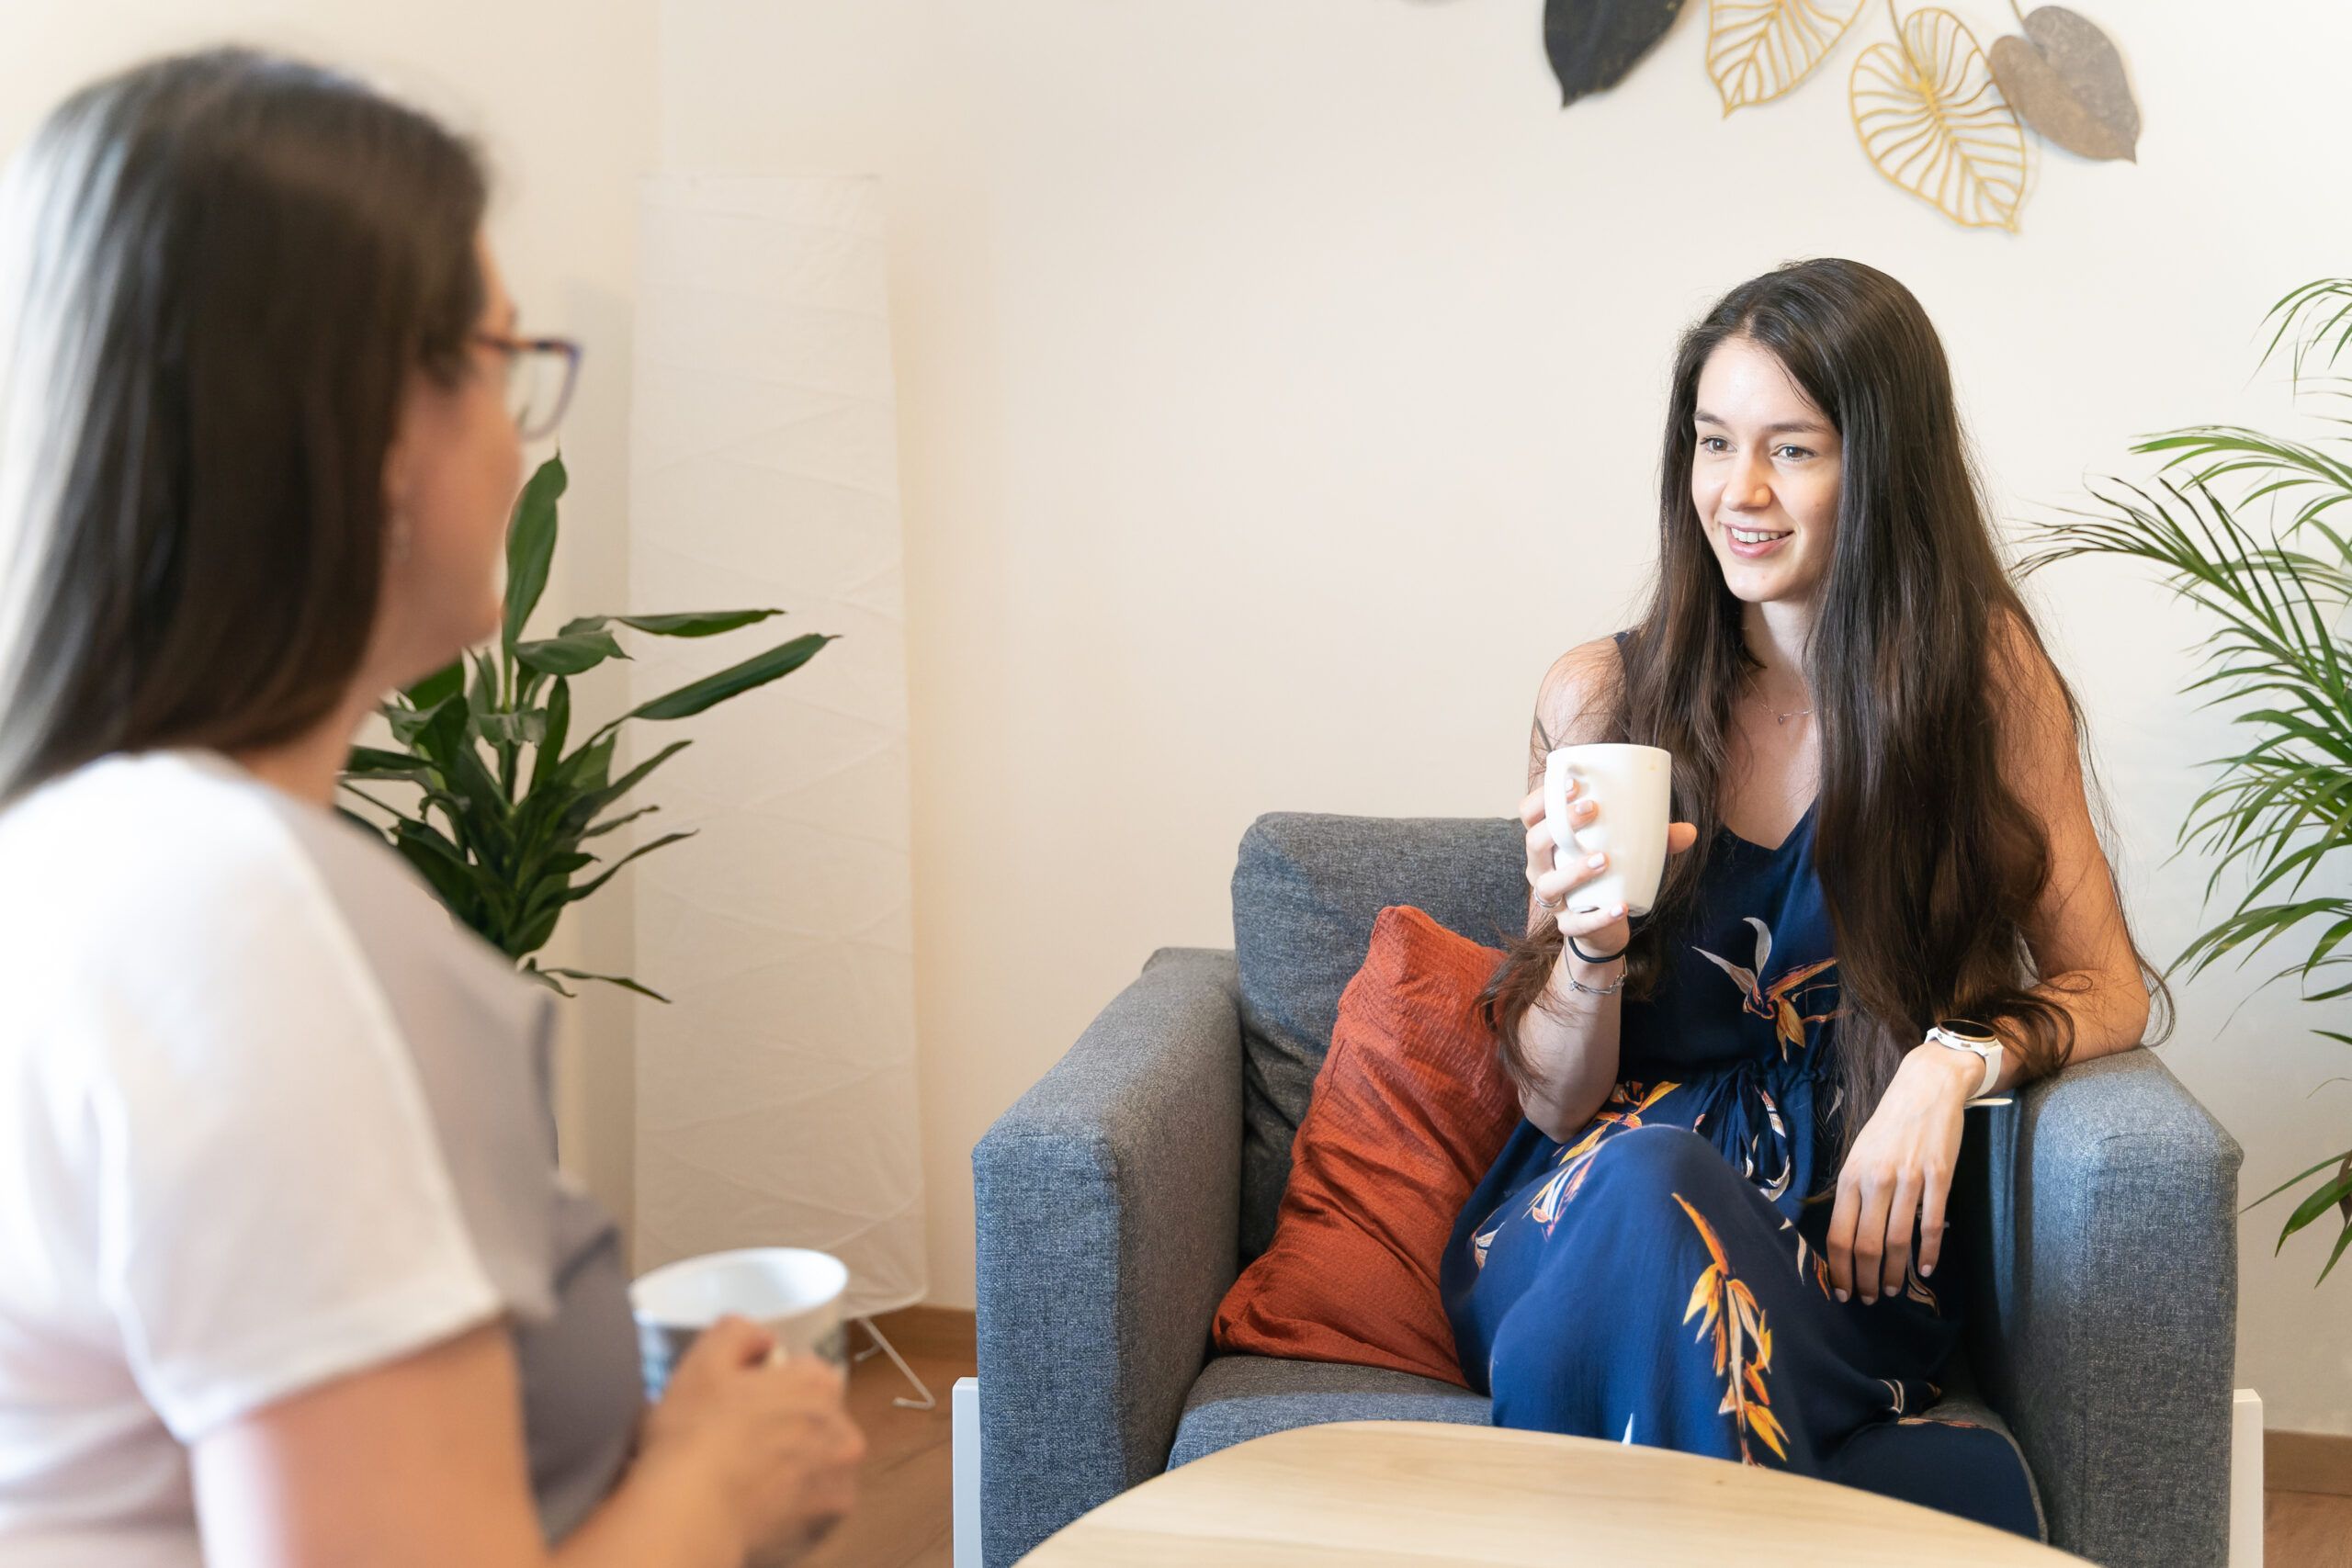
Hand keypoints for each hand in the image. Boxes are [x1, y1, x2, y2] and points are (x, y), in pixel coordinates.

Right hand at [637, 1317, 865, 1565]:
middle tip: (742, 1447)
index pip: (805, 1376)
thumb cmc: (695, 1434)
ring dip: (795, 1470)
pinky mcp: (831, 1520)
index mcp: (817, 1384)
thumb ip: (739, 1332)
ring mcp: (842, 1478)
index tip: (742, 1408)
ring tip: (748, 1481)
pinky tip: (760, 1508)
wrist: (691, 1515)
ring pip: (819, 1466)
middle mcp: (843, 1428)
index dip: (771, 1389)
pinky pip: (814, 1507)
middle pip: (816, 1422)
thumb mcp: (704, 1361)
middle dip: (788, 1430)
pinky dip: (794, 1507)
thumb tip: (764, 1339)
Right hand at [1517, 783, 1698, 965]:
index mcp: (1547, 842)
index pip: (1530, 814)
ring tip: (1604, 858)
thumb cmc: (1605, 875)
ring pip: (1549, 885)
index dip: (1544, 796)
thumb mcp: (1625, 851)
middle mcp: (1540, 868)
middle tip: (1594, 808)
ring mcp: (1552, 899)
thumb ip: (1654, 840)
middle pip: (1535, 842)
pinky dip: (1599, 916)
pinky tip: (1620, 907)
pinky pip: (1576, 923)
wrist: (1599, 927)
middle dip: (1561, 822)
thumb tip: (1690, 831)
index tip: (1574, 782)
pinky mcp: (1567, 926)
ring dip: (1574, 870)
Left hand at [1825, 1043, 1979, 1302]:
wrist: (1925, 1088)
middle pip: (1867, 1245)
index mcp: (1850, 1176)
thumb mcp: (1858, 1155)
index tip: (1842, 1293)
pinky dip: (1929, 1253)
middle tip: (1871, 1300)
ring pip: (1898, 1241)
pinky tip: (1924, 1270)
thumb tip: (1845, 1236)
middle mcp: (1875, 1179)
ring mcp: (1909, 1179)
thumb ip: (1852, 1193)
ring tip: (1893, 1290)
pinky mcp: (1939, 1177)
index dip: (1839, 1270)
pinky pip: (1932, 1225)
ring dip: (1895, 1273)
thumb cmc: (1888, 1127)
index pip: (1838, 1234)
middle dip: (1866, 1280)